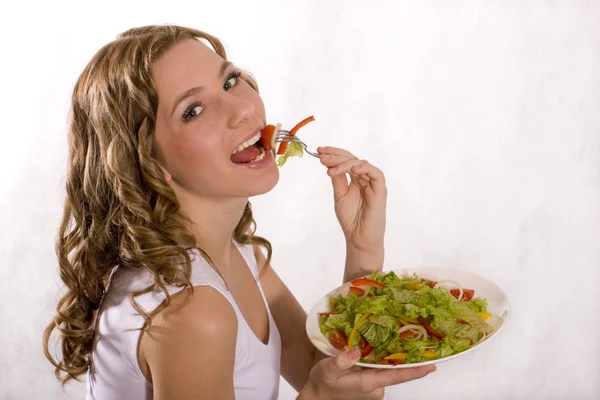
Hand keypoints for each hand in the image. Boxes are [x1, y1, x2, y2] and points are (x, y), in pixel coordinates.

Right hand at [299, 348, 435, 399]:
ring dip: (390, 358)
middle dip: (403, 357)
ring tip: (395, 339)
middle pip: (394, 370)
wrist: (317, 396)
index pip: (396, 377)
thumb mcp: (327, 369)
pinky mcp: (371, 386)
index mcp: (367, 383)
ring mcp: (374, 388)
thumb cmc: (322, 382)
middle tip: (413, 339)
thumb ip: (341, 361)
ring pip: (387, 370)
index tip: (431, 366)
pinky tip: (381, 349)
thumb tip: (356, 351)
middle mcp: (375, 388)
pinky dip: (383, 361)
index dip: (415, 372)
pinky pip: (381, 372)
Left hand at [318, 147, 386, 251]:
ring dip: (345, 163)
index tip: (319, 151)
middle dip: (336, 156)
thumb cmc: (351, 219)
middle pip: (352, 159)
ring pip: (361, 164)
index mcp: (355, 179)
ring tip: (331, 168)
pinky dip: (365, 169)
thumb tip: (329, 163)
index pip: (346, 161)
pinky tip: (353, 169)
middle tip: (322, 155)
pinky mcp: (380, 190)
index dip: (333, 154)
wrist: (358, 237)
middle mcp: (365, 178)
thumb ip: (337, 180)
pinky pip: (376, 174)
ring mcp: (373, 183)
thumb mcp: (339, 195)